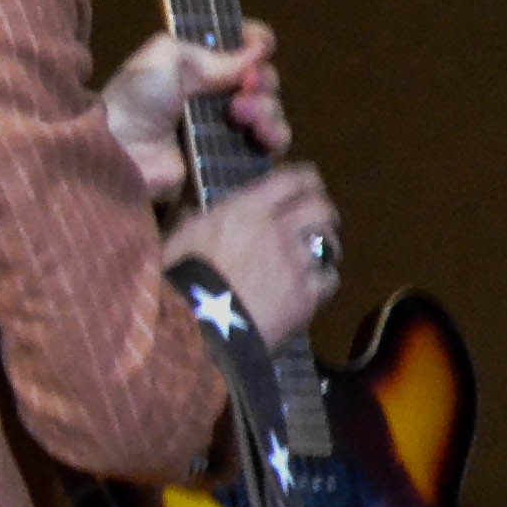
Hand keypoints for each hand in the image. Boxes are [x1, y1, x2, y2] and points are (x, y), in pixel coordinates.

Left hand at [105, 18, 285, 200]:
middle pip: (263, 81)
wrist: (121, 152)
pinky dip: (273, 136)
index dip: (257, 42)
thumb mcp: (167, 58)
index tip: (261, 43)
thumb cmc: (136, 100)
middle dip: (262, 80)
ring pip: (271, 113)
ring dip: (268, 108)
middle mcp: (215, 97)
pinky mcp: (230, 162)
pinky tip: (259, 134)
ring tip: (242, 114)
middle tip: (244, 87)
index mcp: (197, 67)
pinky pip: (269, 149)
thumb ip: (212, 53)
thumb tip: (257, 49)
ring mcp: (224, 131)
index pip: (243, 48)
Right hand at [162, 159, 342, 345]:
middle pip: (321, 208)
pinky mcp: (306, 297)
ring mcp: (297, 264)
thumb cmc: (176, 280)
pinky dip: (322, 282)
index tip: (305, 186)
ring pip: (331, 245)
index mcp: (246, 209)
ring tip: (315, 258)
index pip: (294, 178)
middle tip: (314, 224)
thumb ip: (196, 222)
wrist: (194, 328)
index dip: (305, 180)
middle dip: (322, 214)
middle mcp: (279, 229)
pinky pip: (329, 281)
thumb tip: (196, 212)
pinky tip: (309, 290)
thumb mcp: (176, 239)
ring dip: (325, 248)